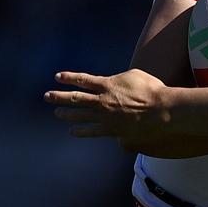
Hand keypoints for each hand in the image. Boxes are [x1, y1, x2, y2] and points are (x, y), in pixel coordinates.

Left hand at [46, 68, 170, 139]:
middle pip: (75, 98)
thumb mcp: (135, 75)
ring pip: (80, 115)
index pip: (83, 80)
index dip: (69, 78)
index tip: (57, 77)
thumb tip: (113, 82)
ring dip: (66, 113)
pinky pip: (92, 131)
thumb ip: (120, 78)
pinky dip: (81, 131)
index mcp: (107, 84)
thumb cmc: (152, 90)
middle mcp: (102, 100)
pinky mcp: (111, 130)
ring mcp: (105, 116)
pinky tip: (72, 131)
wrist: (160, 111)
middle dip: (59, 96)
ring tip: (57, 112)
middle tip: (46, 96)